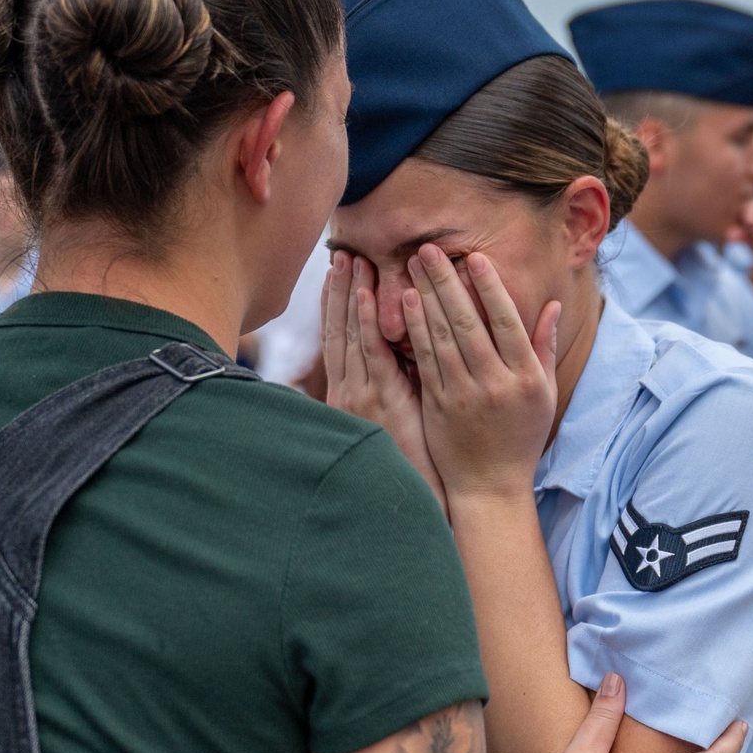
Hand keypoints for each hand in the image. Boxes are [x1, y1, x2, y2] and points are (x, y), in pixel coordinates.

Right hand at [322, 251, 447, 508]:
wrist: (413, 499)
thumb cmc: (411, 461)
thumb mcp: (396, 418)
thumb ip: (395, 383)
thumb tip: (407, 351)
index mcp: (352, 395)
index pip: (341, 340)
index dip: (338, 305)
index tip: (338, 274)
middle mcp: (350, 391)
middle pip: (339, 330)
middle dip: (339, 291)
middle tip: (341, 253)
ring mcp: (361, 395)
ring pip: (351, 334)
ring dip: (350, 295)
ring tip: (350, 260)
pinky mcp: (380, 401)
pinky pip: (372, 354)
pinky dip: (367, 322)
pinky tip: (368, 296)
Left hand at [402, 244, 558, 502]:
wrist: (490, 486)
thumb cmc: (521, 436)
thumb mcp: (544, 394)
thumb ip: (544, 348)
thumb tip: (550, 304)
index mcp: (526, 379)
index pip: (507, 323)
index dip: (489, 287)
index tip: (474, 257)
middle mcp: (495, 385)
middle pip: (469, 324)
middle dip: (447, 282)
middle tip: (430, 249)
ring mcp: (464, 396)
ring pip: (442, 338)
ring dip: (426, 298)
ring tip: (414, 266)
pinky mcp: (438, 406)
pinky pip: (424, 360)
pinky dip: (414, 329)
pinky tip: (405, 304)